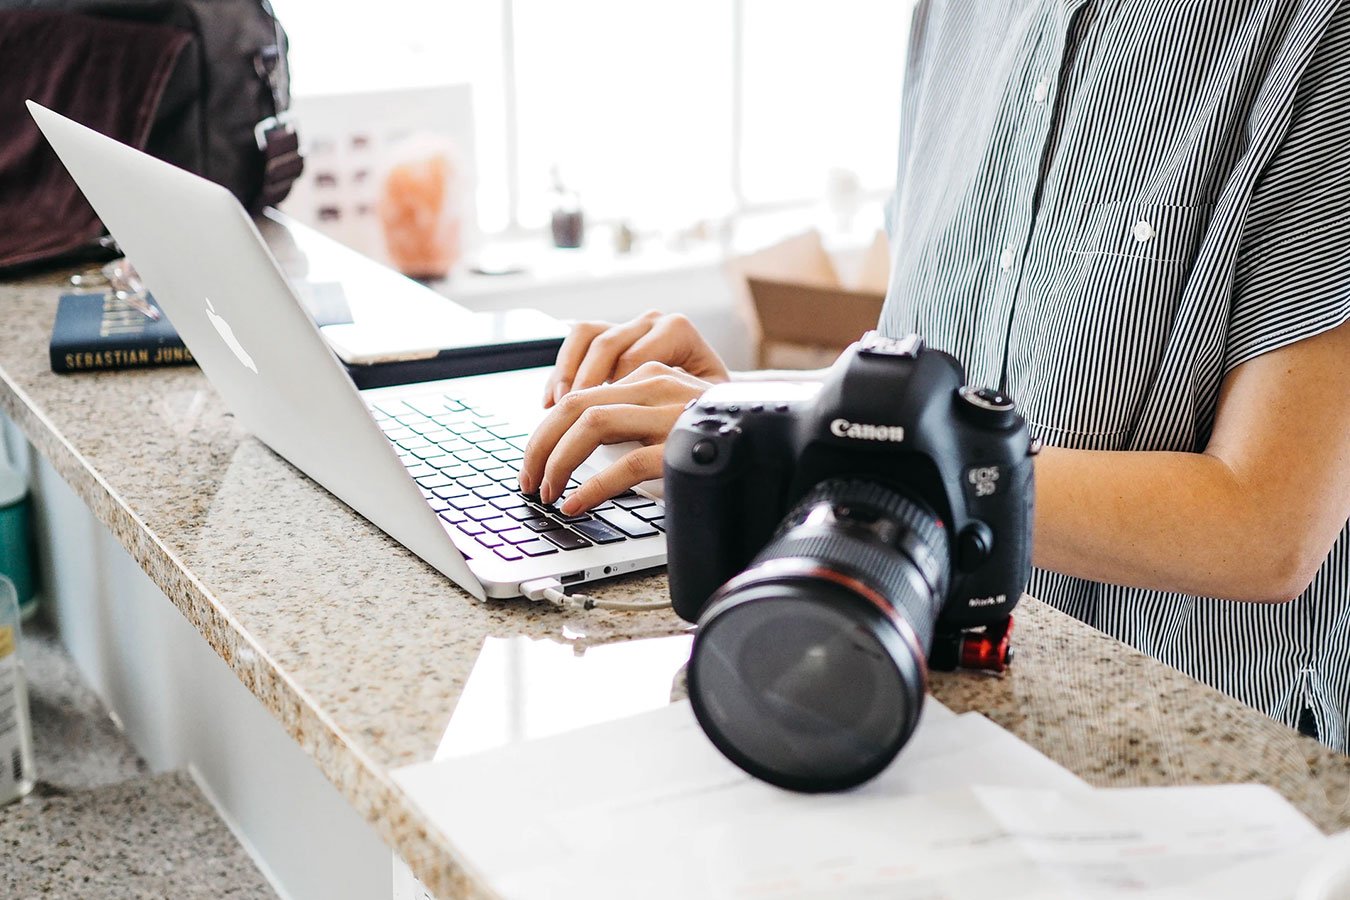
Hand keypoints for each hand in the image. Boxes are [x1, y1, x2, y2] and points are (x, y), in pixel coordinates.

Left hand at [520, 362, 712, 512]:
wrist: (777, 440)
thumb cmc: (719, 439)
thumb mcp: (668, 421)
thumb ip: (630, 422)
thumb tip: (574, 452)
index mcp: (651, 375)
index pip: (582, 393)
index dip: (547, 428)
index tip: (534, 460)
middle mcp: (658, 386)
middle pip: (576, 404)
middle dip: (541, 443)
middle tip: (528, 479)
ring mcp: (671, 413)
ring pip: (592, 424)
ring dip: (559, 461)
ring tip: (547, 492)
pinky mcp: (683, 445)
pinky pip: (625, 463)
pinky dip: (592, 486)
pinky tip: (578, 503)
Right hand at [543, 310, 728, 407]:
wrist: (712, 391)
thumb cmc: (707, 402)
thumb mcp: (702, 406)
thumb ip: (677, 410)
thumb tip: (651, 438)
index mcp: (678, 332)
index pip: (634, 360)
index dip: (612, 393)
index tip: (598, 424)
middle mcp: (652, 322)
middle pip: (605, 345)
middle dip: (582, 386)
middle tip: (570, 421)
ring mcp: (629, 325)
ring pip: (586, 335)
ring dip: (566, 373)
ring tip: (557, 408)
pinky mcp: (610, 334)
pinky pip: (577, 340)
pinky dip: (561, 370)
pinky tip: (552, 400)